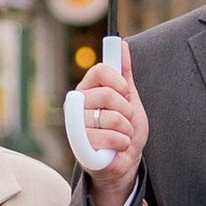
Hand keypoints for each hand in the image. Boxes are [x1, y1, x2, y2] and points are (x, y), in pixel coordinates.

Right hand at [81, 59, 148, 205]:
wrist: (125, 160)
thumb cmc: (124, 129)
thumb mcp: (129, 98)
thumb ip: (124, 73)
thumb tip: (122, 45)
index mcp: (86, 90)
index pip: (100, 71)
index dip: (118, 81)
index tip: (126, 93)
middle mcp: (76, 105)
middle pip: (108, 94)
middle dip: (126, 110)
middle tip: (126, 120)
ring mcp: (76, 125)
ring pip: (111, 117)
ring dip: (126, 129)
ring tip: (121, 135)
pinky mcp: (80, 146)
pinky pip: (109, 137)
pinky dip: (121, 142)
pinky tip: (116, 147)